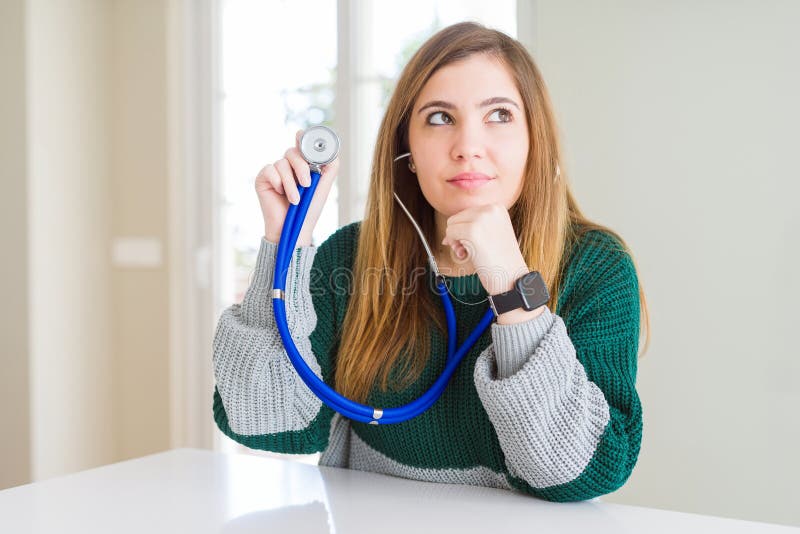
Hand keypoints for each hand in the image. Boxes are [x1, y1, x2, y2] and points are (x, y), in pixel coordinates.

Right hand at [256, 129, 339, 245]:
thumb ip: (329, 168)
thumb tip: (333, 151)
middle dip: (301, 167)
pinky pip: (269, 170)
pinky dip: (278, 182)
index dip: (303, 139)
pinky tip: (280, 194)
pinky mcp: (263, 179)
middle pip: (293, 152)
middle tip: (306, 184)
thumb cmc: (308, 210)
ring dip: (291, 183)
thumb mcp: (323, 187)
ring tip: (295, 199)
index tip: (303, 136)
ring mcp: (275, 172)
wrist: (294, 228)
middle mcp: (288, 166)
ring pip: (282, 163)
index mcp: (302, 165)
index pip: (302, 146)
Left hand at [441, 203, 529, 295]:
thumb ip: (472, 228)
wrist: (511, 277)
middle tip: (469, 250)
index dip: (465, 229)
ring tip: (469, 252)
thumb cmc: (501, 260)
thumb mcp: (491, 235)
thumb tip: (448, 234)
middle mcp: (490, 209)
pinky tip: (467, 255)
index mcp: (497, 208)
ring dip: (455, 241)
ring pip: (451, 224)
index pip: (468, 213)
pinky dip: (454, 246)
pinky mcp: (472, 231)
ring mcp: (481, 219)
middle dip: (458, 235)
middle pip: (457, 217)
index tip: (474, 243)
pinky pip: (450, 233)